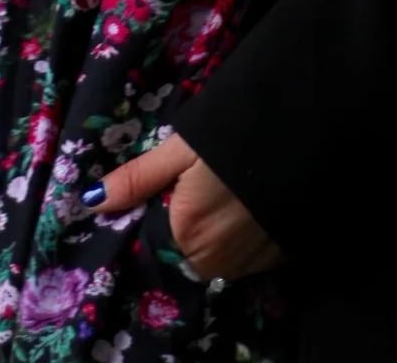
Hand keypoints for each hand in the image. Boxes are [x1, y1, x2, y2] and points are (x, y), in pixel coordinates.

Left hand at [82, 130, 282, 282]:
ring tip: (223, 194)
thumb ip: (138, 179)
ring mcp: (251, 264)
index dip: (155, 220)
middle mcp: (217, 260)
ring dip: (213, 237)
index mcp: (186, 233)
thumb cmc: (233, 136)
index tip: (163, 196)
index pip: (154, 245)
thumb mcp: (181, 150)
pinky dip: (241, 239)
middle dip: (184, 228)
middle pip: (186, 254)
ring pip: (216, 259)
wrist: (305, 133)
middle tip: (196, 187)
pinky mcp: (279, 258)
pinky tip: (247, 208)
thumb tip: (91, 201)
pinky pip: (246, 258)